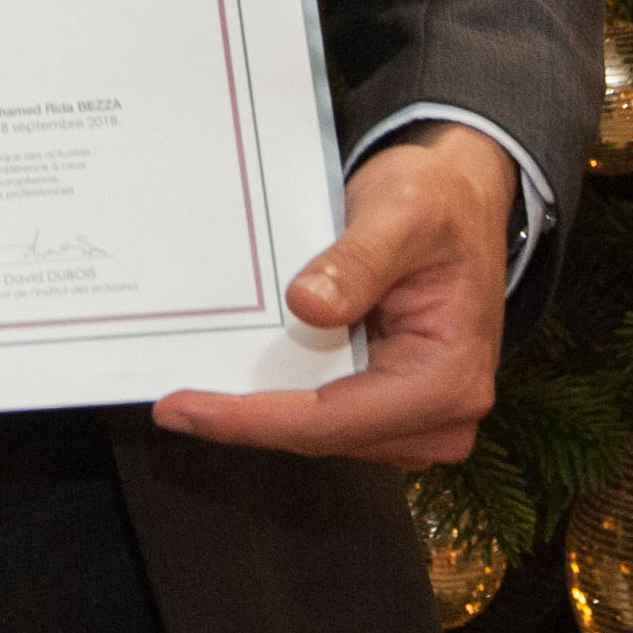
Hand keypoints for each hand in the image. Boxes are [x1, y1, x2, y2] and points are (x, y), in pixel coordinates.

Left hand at [151, 119, 512, 464]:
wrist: (462, 197)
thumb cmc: (439, 202)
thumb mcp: (401, 213)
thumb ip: (357, 261)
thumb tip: (308, 305)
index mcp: (446, 380)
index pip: (330, 420)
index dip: (251, 420)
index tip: (183, 409)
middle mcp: (440, 415)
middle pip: (319, 434)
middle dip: (245, 417)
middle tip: (170, 398)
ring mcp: (417, 417)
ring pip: (317, 430)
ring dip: (259, 407)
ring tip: (194, 380)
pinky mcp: (393, 405)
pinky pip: (326, 412)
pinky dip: (280, 395)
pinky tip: (237, 371)